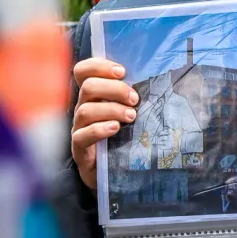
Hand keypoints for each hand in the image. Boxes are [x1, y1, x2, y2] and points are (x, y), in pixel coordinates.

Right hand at [72, 58, 138, 189]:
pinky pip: (82, 136)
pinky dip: (99, 129)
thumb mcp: (128, 111)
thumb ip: (132, 95)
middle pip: (88, 87)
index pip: (83, 70)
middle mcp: (82, 108)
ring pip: (85, 110)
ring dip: (111, 109)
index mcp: (92, 95)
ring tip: (131, 116)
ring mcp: (78, 128)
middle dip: (114, 89)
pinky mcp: (79, 149)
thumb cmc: (123, 136)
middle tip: (135, 99)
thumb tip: (157, 78)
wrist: (114, 171)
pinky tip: (116, 128)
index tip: (122, 71)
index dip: (99, 66)